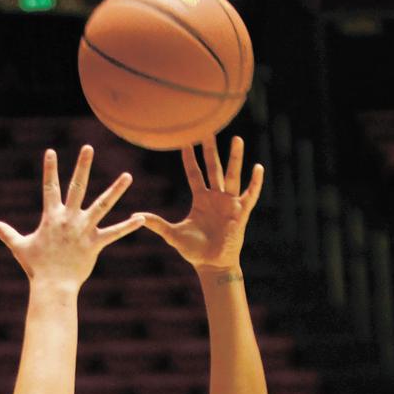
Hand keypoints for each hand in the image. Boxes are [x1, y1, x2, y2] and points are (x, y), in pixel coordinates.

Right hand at [0, 147, 142, 288]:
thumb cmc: (36, 268)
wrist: (52, 287)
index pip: (49, 187)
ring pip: (102, 205)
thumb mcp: (19, 247)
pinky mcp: (95, 244)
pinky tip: (141, 218)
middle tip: (88, 148)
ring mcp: (83, 230)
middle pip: (77, 187)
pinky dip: (128, 226)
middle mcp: (69, 219)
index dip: (49, 169)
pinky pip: (114, 233)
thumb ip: (5, 232)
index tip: (51, 151)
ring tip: (128, 176)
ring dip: (116, 190)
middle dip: (82, 166)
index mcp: (51, 217)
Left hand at [140, 137, 262, 272]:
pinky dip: (255, 182)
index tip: (185, 140)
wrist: (212, 265)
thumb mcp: (173, 235)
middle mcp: (216, 196)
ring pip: (232, 175)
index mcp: (201, 198)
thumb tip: (135, 217)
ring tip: (237, 139)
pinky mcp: (241, 212)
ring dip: (235, 158)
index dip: (190, 158)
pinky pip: (250, 194)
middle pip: (214, 167)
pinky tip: (258, 167)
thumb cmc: (194, 251)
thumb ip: (157, 224)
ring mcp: (229, 202)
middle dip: (211, 149)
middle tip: (209, 128)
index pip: (195, 172)